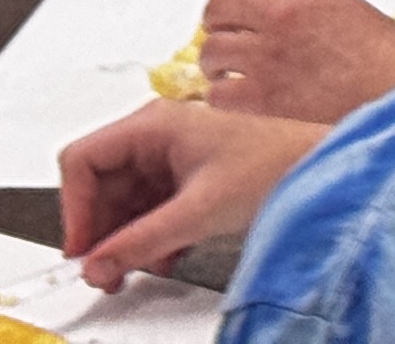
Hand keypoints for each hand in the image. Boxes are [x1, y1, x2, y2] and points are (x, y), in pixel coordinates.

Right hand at [62, 98, 324, 287]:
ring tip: (133, 268)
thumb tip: (98, 262)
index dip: (74, 207)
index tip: (81, 248)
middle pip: (100, 187)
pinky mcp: (186, 180)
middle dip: (100, 232)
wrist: (320, 170)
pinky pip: (148, 212)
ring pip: (123, 204)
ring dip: (124, 240)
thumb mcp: (199, 209)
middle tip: (104, 270)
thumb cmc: (275, 165)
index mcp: (155, 125)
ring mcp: (172, 158)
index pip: (83, 160)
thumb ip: (141, 240)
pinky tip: (164, 255)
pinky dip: (148, 238)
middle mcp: (158, 137)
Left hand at [194, 0, 394, 122]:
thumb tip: (287, 7)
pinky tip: (234, 95)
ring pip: (210, 48)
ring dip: (214, 59)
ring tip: (225, 68)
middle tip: (221, 29)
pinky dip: (219, 94)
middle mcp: (284, 13)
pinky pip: (217, 92)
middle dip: (215, 18)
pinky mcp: (262, 96)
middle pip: (220, 3)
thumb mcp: (353, 5)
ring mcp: (269, 54)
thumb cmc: (390, 57)